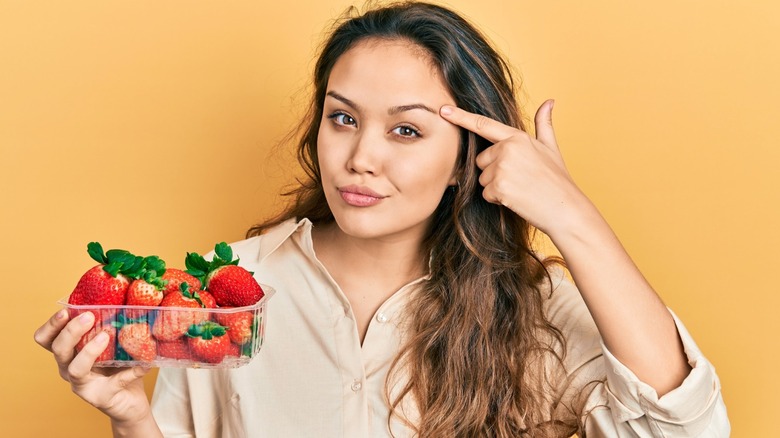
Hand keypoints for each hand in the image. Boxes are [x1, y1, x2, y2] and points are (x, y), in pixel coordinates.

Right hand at [33, 309, 152, 424]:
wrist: (129, 400)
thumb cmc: (118, 366)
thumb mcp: (113, 342)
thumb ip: (112, 323)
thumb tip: (124, 296)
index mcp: (68, 352)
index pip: (46, 339)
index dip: (52, 325)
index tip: (65, 310)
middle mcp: (69, 368)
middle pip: (58, 350)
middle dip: (71, 331)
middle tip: (89, 316)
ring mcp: (82, 385)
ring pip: (75, 368)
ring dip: (89, 350)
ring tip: (105, 336)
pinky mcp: (101, 397)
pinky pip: (115, 382)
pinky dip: (131, 371)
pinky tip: (145, 363)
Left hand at [439, 100, 591, 236]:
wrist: (564, 208)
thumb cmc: (557, 180)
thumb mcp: (551, 148)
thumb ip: (544, 124)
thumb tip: (549, 101)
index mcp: (517, 137)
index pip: (483, 125)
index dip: (461, 117)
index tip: (443, 110)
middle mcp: (507, 149)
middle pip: (481, 160)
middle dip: (494, 171)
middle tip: (518, 179)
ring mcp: (502, 167)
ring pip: (482, 178)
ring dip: (496, 187)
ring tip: (519, 189)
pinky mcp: (498, 186)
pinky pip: (486, 193)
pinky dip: (497, 199)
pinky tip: (516, 199)